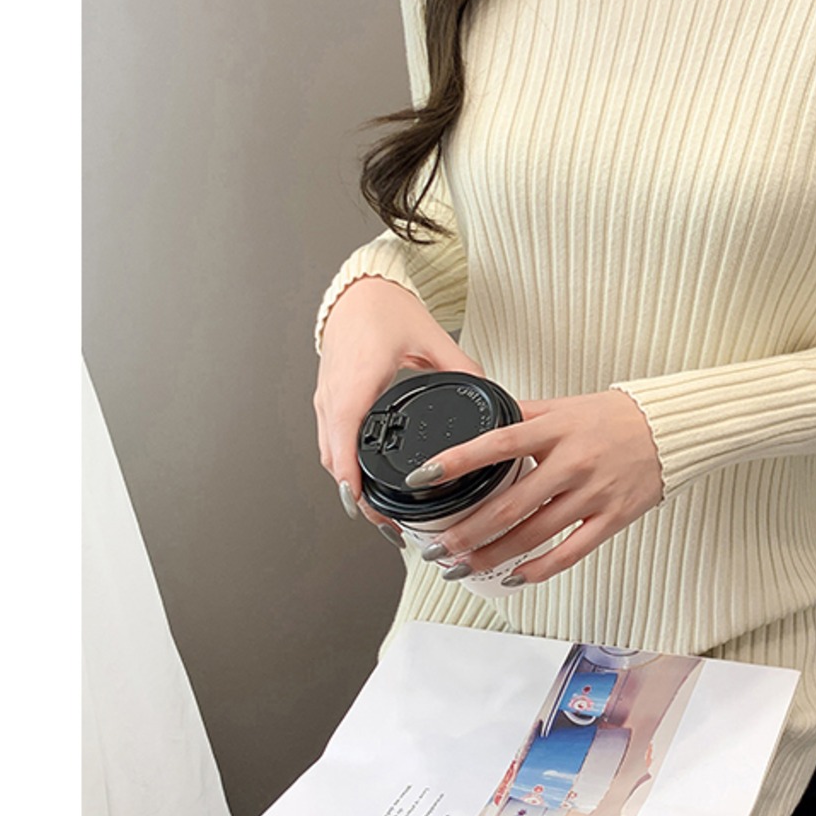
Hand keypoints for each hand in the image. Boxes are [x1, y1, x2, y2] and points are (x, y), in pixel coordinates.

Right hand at [315, 275, 486, 539]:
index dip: (352, 482)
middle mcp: (334, 396)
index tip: (368, 510)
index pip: (343, 445)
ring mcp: (326, 398)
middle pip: (334, 462)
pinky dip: (343, 465)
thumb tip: (489, 391)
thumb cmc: (384, 307)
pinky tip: (365, 478)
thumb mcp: (430, 336)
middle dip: (357, 498)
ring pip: (328, 455)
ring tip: (379, 512)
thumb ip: (462, 365)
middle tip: (388, 526)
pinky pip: (328, 440)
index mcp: (357, 384)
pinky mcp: (327, 397)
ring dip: (348, 485)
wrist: (357, 289)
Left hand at [412, 390, 663, 584]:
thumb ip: (519, 415)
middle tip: (434, 546)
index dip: (459, 461)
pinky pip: (571, 551)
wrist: (669, 429)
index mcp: (555, 430)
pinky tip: (513, 576)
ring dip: (492, 555)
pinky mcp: (612, 518)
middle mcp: (572, 463)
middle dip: (466, 530)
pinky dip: (539, 568)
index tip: (424, 476)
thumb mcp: (561, 406)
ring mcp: (593, 493)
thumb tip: (476, 417)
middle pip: (509, 504)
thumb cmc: (612, 417)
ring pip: (534, 534)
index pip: (498, 444)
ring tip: (460, 567)